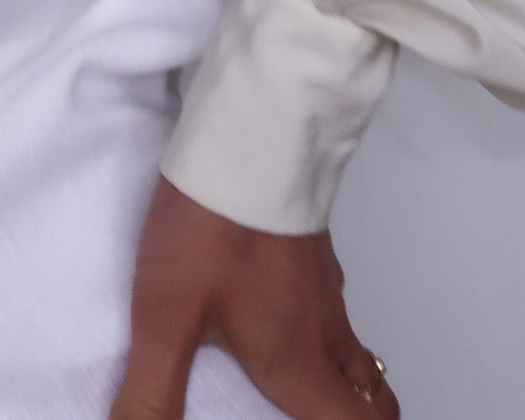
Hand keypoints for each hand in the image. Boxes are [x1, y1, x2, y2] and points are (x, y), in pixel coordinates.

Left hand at [109, 177, 399, 419]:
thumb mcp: (166, 317)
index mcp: (301, 365)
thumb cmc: (215, 228)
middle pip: (371, 394)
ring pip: (350, 341)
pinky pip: (327, 294)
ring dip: (333, 363)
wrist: (248, 133)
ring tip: (288, 366)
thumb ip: (153, 390)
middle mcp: (326, 329)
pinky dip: (313, 312)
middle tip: (319, 411)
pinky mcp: (310, 240)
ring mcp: (324, 281)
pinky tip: (269, 294)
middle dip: (357, 412)